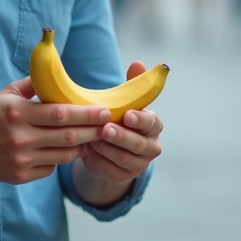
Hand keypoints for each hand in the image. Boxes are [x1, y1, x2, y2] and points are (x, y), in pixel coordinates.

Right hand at [0, 77, 108, 184]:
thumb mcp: (8, 92)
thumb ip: (34, 84)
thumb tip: (59, 75)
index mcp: (19, 113)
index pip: (60, 113)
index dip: (85, 114)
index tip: (103, 110)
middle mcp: (20, 137)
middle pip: (67, 136)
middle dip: (92, 131)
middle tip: (108, 126)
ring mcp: (20, 159)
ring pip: (63, 156)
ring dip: (80, 147)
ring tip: (91, 138)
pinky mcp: (19, 175)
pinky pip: (49, 169)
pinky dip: (60, 160)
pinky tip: (63, 151)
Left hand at [78, 62, 163, 184]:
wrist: (108, 147)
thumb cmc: (118, 117)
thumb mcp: (124, 102)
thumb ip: (132, 84)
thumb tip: (138, 63)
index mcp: (153, 125)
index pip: (152, 123)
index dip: (140, 120)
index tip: (127, 115)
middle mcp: (151, 146)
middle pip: (137, 143)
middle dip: (120, 136)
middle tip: (104, 129)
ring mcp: (139, 164)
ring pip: (123, 158)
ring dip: (105, 148)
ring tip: (89, 137)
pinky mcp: (124, 177)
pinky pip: (110, 170)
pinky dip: (98, 160)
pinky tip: (87, 150)